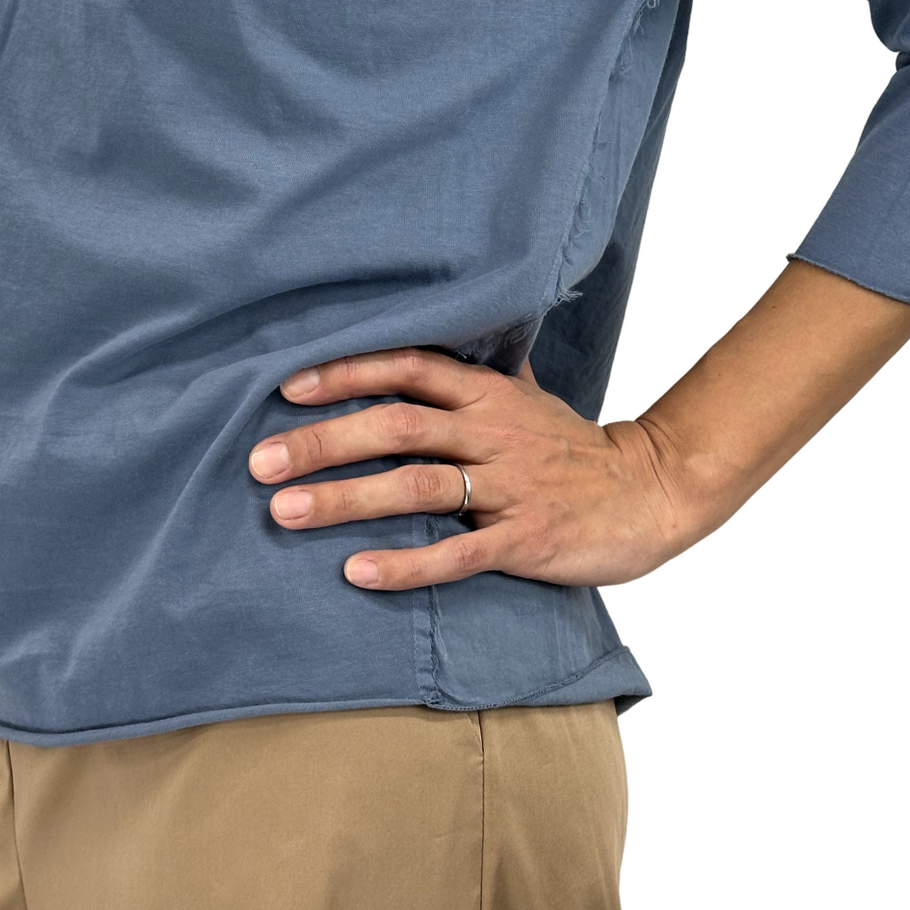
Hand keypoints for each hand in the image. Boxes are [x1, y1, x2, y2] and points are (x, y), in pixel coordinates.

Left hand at [248, 346, 689, 591]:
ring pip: (417, 487)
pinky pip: (460, 554)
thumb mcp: (526, 395)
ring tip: (285, 511)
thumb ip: (474, 371)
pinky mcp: (527, 540)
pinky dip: (407, 564)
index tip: (286, 387)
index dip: (347, 373)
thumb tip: (427, 338)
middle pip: (398, 426)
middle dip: (325, 441)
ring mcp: (510, 486)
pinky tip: (357, 572)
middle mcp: (493, 432)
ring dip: (347, 499)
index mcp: (487, 394)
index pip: (408, 368)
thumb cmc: (573, 446)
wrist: (649, 494)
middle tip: (260, 460)